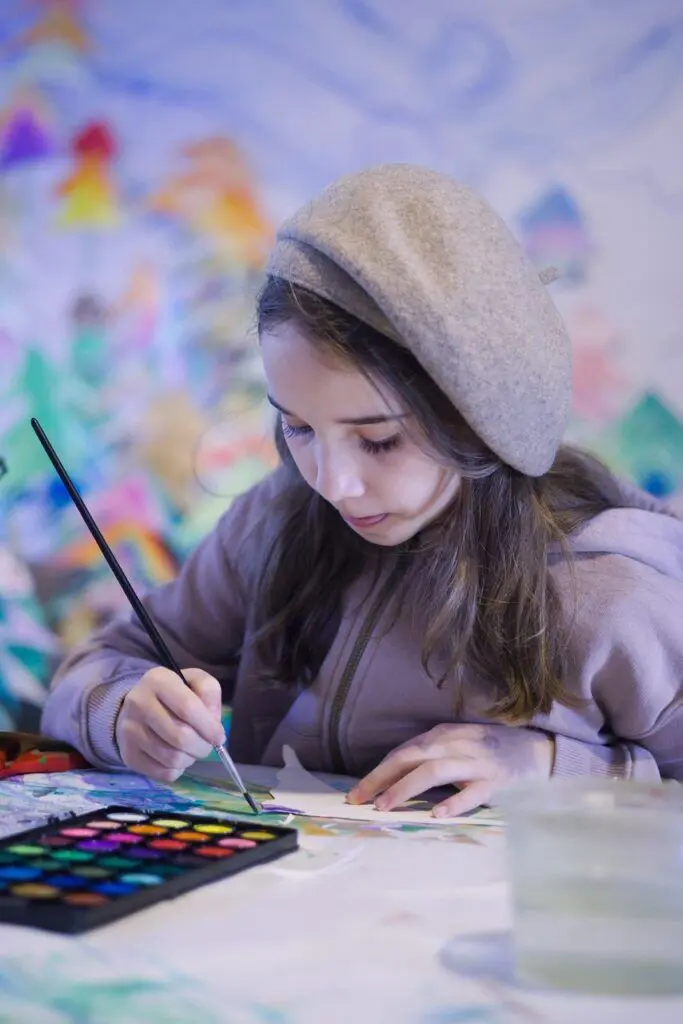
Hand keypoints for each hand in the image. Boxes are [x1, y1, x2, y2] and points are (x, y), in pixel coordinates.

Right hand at [115, 667, 224, 782]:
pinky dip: (177, 770)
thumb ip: (209, 692)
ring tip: (191, 750)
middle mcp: (138, 703)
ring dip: (190, 759)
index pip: (188, 707)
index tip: (219, 736)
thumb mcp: (194, 681)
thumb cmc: (173, 694)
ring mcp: (129, 730)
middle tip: (207, 745)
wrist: (137, 707)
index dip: (208, 726)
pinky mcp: (128, 754)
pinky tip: (177, 757)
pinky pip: (163, 773)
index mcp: (158, 680)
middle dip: (202, 746)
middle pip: (180, 737)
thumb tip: (213, 723)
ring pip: (172, 758)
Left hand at [346, 723, 553, 816]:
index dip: (378, 771)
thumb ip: (431, 757)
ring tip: (385, 806)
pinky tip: (437, 814)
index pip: (403, 752)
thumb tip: (393, 778)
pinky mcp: (496, 781)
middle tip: (358, 799)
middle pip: (411, 757)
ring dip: (406, 788)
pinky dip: (453, 802)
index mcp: (444, 736)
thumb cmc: (490, 751)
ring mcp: (476, 762)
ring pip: (434, 771)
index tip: (356, 791)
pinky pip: (472, 792)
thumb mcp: (457, 745)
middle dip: (381, 778)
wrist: (538, 751)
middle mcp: (456, 745)